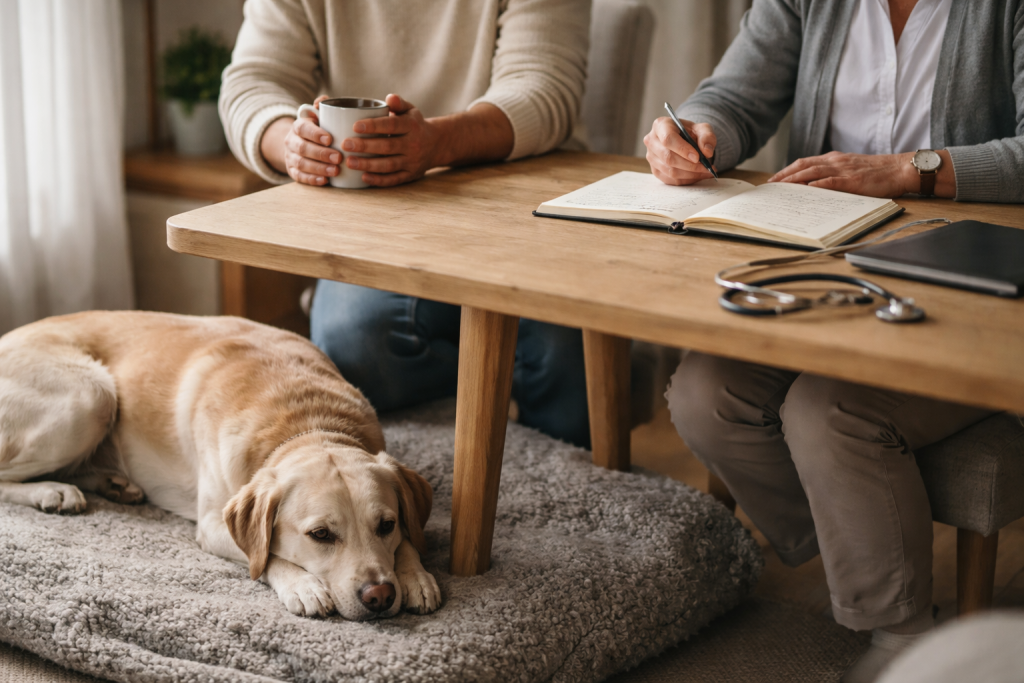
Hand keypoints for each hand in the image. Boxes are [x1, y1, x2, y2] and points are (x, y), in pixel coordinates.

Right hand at [260, 95, 341, 185]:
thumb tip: (322, 102)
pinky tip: (324, 181)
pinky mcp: (292, 171)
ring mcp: (290, 157)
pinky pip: (299, 177)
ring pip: (301, 164)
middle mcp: (291, 141)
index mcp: (298, 126)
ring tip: (335, 171)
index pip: (303, 128)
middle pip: (303, 148)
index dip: (315, 134)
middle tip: (339, 158)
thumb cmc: (318, 130)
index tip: (330, 139)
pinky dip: (312, 179)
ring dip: (319, 168)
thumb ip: (324, 107)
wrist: (300, 143)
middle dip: (321, 154)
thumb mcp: (319, 117)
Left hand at [341, 93, 441, 186]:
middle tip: (345, 144)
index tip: (355, 126)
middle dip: (365, 146)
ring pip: (389, 165)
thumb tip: (390, 97)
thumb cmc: (415, 125)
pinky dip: (379, 180)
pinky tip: (363, 177)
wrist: (436, 145)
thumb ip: (399, 103)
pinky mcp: (411, 175)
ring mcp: (413, 161)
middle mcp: (414, 144)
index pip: (392, 125)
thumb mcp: (411, 111)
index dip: (374, 126)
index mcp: (412, 126)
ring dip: (368, 165)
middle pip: (387, 146)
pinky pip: (394, 179)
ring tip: (349, 162)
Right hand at [644, 116, 716, 185]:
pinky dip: (687, 180)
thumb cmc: (691, 132)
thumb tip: (707, 152)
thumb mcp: (702, 129)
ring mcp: (651, 157)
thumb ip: (707, 137)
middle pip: (668, 157)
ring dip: (690, 174)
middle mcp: (652, 141)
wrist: (684, 140)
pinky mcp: (655, 170)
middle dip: (690, 165)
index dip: (682, 149)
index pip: (668, 139)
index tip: (697, 157)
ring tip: (706, 171)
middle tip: (706, 167)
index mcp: (660, 125)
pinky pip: (671, 180)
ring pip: (670, 171)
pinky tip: (697, 175)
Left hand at [768, 151, 917, 197]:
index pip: (805, 162)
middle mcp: (836, 161)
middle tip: (771, 184)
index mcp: (835, 159)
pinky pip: (833, 181)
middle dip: (785, 175)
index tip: (774, 179)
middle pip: (804, 165)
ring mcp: (844, 170)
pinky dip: (818, 183)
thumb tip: (812, 185)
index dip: (788, 170)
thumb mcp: (850, 169)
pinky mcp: (853, 181)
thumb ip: (832, 174)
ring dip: (795, 179)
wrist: (899, 169)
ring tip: (781, 186)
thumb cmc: (876, 172)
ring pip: (814, 171)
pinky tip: (807, 188)